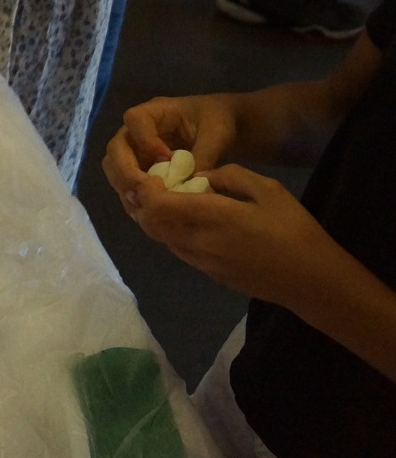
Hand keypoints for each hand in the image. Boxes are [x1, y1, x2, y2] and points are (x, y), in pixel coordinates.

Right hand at [103, 92, 242, 210]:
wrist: (220, 127)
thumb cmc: (217, 122)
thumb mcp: (216, 135)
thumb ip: (203, 157)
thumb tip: (190, 185)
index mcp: (155, 111)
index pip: (134, 120)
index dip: (145, 140)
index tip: (167, 158)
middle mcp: (137, 130)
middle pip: (116, 148)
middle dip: (126, 172)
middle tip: (146, 191)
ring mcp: (135, 151)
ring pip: (115, 168)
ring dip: (126, 187)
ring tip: (146, 205)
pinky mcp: (140, 168)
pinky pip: (127, 183)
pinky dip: (134, 197)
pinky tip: (149, 210)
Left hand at [128, 163, 339, 310]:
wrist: (313, 282)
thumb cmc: (295, 231)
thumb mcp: (269, 190)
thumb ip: (229, 176)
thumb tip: (200, 177)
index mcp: (214, 218)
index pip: (157, 206)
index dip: (146, 190)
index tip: (155, 175)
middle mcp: (200, 243)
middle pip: (150, 224)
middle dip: (144, 204)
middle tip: (156, 186)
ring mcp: (203, 263)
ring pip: (162, 239)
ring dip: (158, 220)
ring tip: (172, 201)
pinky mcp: (210, 275)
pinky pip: (179, 250)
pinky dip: (173, 233)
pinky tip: (191, 221)